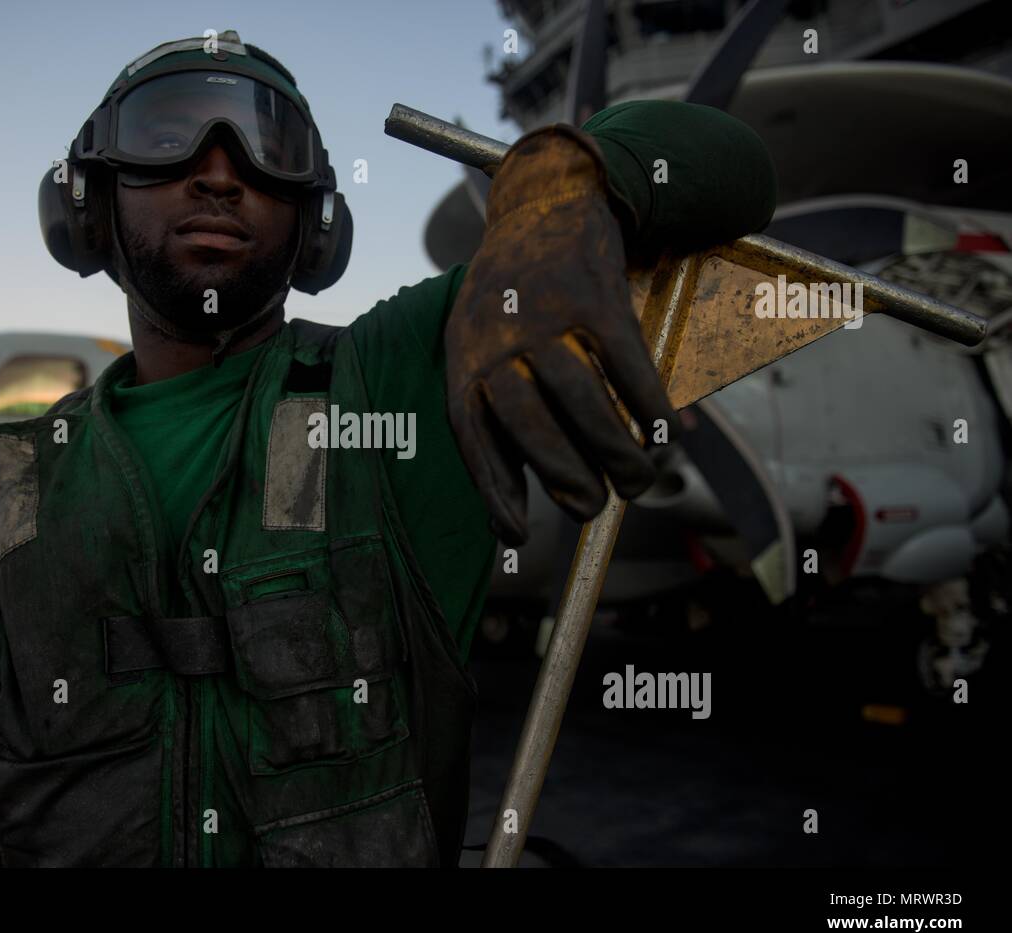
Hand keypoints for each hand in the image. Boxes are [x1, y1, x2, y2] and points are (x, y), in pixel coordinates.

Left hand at [444, 125, 679, 545]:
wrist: (543, 199)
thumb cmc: (512, 295)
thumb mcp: (482, 344)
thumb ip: (497, 415)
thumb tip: (518, 506)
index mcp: (463, 353)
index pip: (470, 431)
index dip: (492, 488)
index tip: (515, 537)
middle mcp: (496, 333)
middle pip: (526, 417)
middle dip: (562, 473)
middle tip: (590, 508)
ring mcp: (545, 310)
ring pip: (582, 395)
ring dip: (614, 449)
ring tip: (638, 481)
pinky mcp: (595, 293)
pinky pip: (627, 361)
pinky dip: (650, 404)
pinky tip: (664, 434)